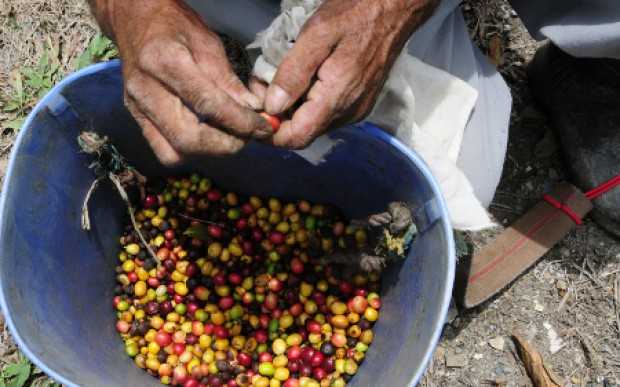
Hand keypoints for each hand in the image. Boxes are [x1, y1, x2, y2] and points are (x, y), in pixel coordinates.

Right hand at [90, 0, 271, 164]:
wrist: (135, 20)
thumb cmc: (174, 25)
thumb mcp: (208, 42)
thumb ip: (228, 80)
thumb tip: (252, 111)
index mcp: (165, 61)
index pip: (207, 104)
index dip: (240, 122)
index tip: (263, 128)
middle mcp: (145, 90)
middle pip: (188, 138)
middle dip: (225, 144)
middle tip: (248, 137)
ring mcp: (137, 108)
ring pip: (174, 152)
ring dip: (209, 151)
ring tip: (229, 136)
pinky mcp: (136, 118)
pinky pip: (164, 151)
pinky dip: (190, 151)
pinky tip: (207, 137)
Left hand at [263, 0, 437, 148]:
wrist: (394, 9)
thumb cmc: (355, 14)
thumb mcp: (317, 35)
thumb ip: (293, 73)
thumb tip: (272, 108)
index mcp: (336, 98)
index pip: (297, 138)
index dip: (271, 133)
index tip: (254, 114)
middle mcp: (348, 113)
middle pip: (303, 133)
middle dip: (278, 117)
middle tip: (262, 86)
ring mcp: (356, 110)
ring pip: (314, 124)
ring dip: (293, 108)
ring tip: (281, 78)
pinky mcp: (359, 104)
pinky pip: (326, 114)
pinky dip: (309, 102)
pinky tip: (304, 78)